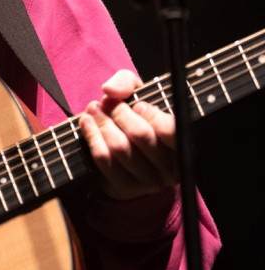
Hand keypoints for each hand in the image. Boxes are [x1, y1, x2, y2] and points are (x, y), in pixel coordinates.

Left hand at [78, 69, 178, 199]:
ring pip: (119, 147)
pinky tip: (86, 122)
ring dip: (101, 123)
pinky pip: (104, 160)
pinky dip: (91, 137)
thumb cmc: (139, 117)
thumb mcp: (140, 94)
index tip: (137, 105)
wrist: (131, 154)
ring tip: (93, 108)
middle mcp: (170, 169)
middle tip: (106, 102)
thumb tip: (110, 90)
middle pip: (140, 136)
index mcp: (183, 146)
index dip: (151, 114)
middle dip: (118, 113)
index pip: (171, 131)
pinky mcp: (125, 187)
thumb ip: (128, 82)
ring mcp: (148, 182)